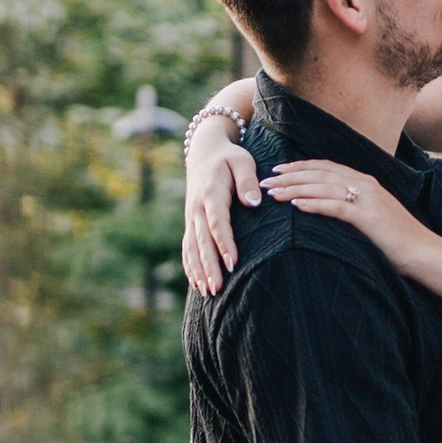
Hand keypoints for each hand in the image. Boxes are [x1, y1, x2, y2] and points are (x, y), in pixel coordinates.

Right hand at [182, 120, 261, 295]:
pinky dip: (190, 266)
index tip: (233, 263)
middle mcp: (197, 207)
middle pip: (202, 240)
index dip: (224, 243)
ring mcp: (191, 216)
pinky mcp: (190, 222)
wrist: (204, 150)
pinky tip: (197, 284)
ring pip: (192, 247)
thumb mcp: (242, 160)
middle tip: (217, 288)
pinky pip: (187, 247)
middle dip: (209, 265)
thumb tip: (254, 202)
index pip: (217, 222)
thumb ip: (248, 180)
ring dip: (198, 270)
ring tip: (208, 292)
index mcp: (211, 192)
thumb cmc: (229, 157)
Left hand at [264, 159, 433, 277]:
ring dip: (294, 189)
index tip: (277, 171)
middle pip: (319, 174)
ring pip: (323, 187)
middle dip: (290, 176)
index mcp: (366, 182)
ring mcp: (368, 199)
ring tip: (273, 193)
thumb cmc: (399, 240)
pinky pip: (335, 207)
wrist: (425, 253)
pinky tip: (295, 206)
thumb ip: (354, 208)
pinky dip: (314, 204)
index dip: (299, 167)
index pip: (325, 168)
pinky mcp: (368, 217)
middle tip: (265, 181)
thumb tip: (329, 209)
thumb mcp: (374, 217)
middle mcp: (365, 184)